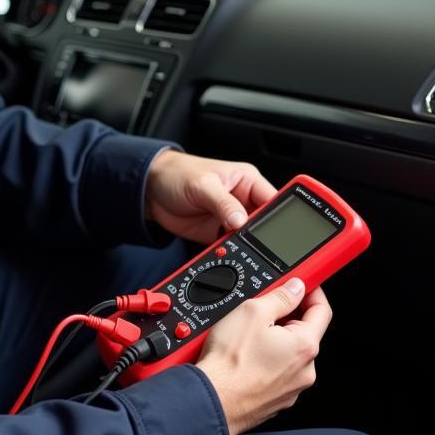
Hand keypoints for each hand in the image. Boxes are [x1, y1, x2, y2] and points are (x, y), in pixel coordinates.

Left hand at [144, 150, 277, 244]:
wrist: (150, 191)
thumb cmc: (178, 174)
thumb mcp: (203, 185)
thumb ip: (223, 203)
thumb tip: (240, 221)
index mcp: (247, 181)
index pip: (273, 200)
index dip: (281, 218)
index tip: (284, 234)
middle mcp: (242, 201)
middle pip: (264, 224)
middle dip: (264, 238)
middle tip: (263, 250)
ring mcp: (230, 220)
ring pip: (249, 239)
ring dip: (247, 249)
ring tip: (245, 256)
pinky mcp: (217, 235)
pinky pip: (230, 249)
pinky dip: (231, 256)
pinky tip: (230, 260)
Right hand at [195, 280, 332, 434]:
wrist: (211, 401)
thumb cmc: (229, 363)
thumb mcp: (252, 312)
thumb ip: (280, 296)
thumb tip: (295, 287)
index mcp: (305, 346)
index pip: (321, 309)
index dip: (311, 291)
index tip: (300, 284)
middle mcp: (305, 370)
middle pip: (303, 332)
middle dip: (286, 317)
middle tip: (263, 309)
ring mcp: (291, 388)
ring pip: (288, 353)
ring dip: (274, 340)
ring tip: (246, 337)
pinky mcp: (275, 399)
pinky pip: (276, 372)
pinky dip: (265, 361)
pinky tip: (245, 358)